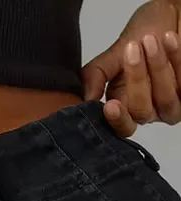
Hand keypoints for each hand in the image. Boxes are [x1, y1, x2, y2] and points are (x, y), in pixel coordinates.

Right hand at [81, 0, 180, 135]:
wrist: (167, 17)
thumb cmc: (141, 36)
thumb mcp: (111, 55)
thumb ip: (95, 76)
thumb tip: (85, 99)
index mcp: (125, 108)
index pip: (121, 127)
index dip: (117, 120)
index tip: (109, 105)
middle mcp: (148, 111)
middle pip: (141, 112)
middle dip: (136, 79)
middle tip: (132, 49)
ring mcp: (171, 104)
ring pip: (165, 100)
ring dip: (157, 68)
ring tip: (150, 40)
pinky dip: (176, 58)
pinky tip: (169, 39)